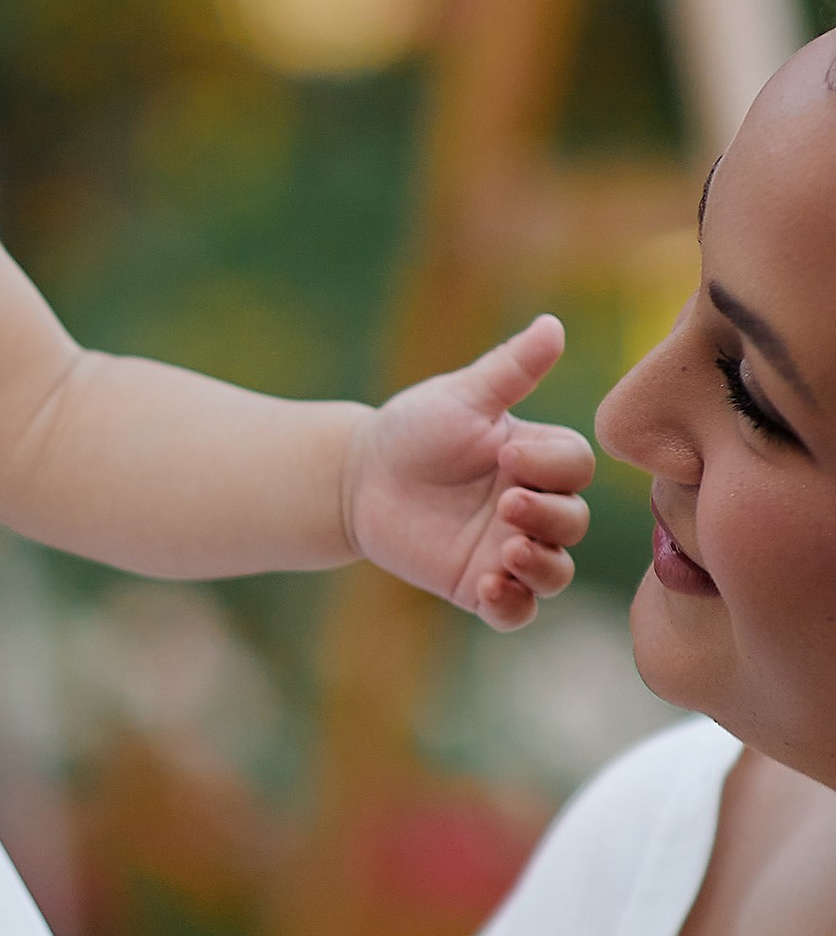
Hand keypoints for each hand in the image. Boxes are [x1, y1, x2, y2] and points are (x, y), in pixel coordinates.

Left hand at [342, 315, 593, 630]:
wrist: (360, 477)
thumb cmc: (415, 429)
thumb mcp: (461, 395)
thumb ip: (511, 369)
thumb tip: (554, 324)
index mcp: (537, 458)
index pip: (574, 466)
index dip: (551, 465)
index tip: (505, 454)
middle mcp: (534, 506)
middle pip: (575, 522)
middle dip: (548, 516)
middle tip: (505, 504)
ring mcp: (509, 549)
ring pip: (556, 572)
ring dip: (542, 567)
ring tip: (507, 554)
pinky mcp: (479, 584)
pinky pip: (516, 611)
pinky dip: (512, 606)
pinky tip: (488, 589)